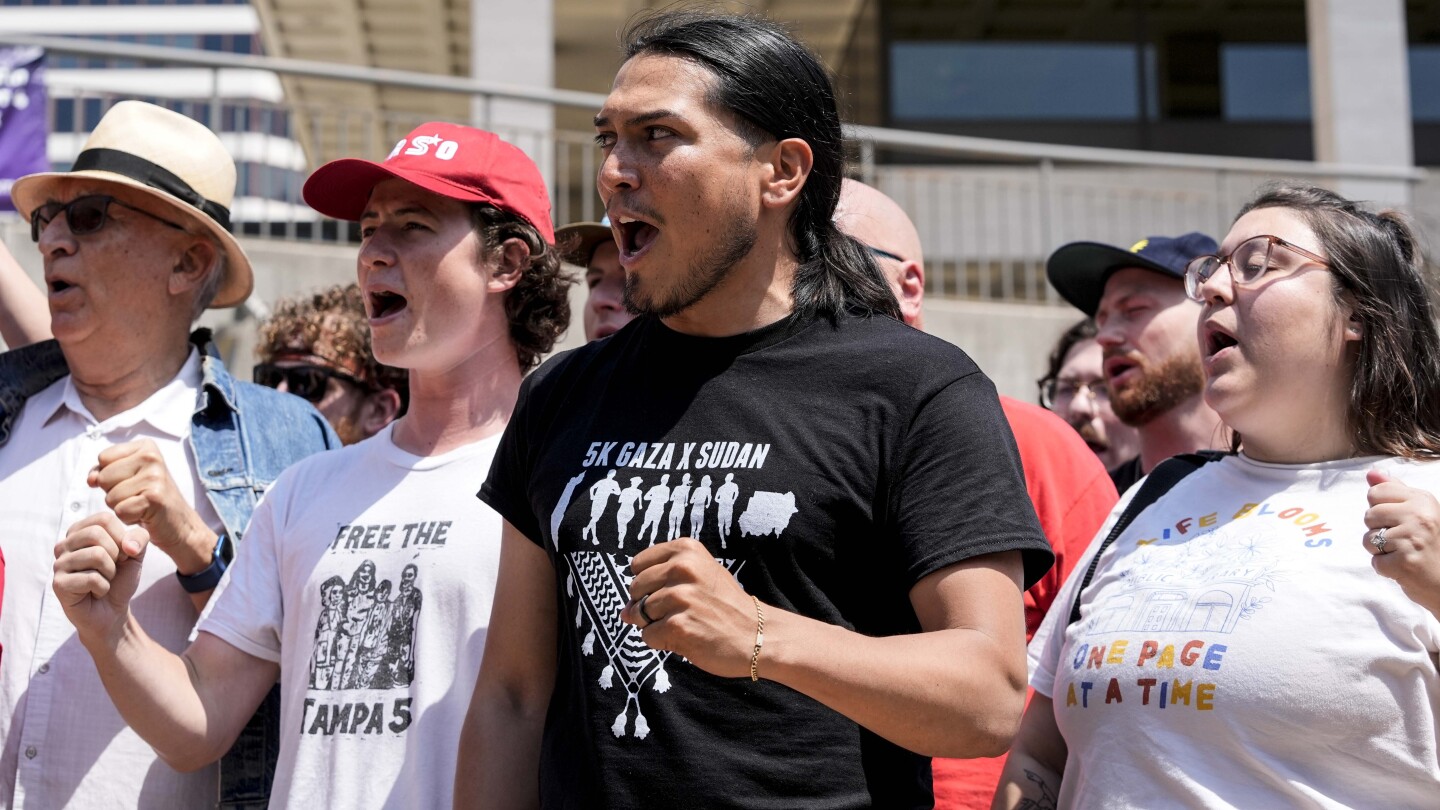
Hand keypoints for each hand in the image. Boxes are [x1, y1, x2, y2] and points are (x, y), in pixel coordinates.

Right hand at [53, 512, 148, 644]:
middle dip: (115, 555)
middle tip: (112, 570)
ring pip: (96, 555)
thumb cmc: (120, 578)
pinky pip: (91, 578)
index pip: (104, 519)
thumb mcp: (135, 554)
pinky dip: (103, 587)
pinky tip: (95, 592)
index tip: (122, 554)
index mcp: (80, 531)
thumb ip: (139, 538)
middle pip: (96, 534)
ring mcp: (59, 564)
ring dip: (109, 573)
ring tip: (103, 580)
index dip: (122, 537)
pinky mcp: (58, 584)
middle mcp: (65, 544)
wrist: (112, 610)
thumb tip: (128, 545)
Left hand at [90, 439, 213, 571]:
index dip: (110, 475)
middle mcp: (152, 457)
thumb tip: (91, 479)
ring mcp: (155, 477)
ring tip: (142, 505)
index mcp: (146, 446)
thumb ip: (102, 471)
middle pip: (104, 477)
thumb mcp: (126, 476)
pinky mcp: (154, 498)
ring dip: (122, 507)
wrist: (179, 523)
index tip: (132, 481)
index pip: (103, 458)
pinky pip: (120, 511)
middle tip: (138, 495)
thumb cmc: (149, 498)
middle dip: (114, 492)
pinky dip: (129, 519)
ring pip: (110, 497)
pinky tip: (145, 515)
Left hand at [620, 538, 759, 677]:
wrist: (758, 635)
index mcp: (686, 550)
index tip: (668, 591)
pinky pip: (648, 636)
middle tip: (677, 612)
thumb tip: (623, 611)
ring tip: (684, 624)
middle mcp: (682, 568)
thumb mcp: (701, 574)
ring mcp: (680, 597)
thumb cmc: (726, 606)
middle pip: (635, 589)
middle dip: (647, 605)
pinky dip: (661, 642)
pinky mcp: (679, 625)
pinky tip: (685, 638)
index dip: (648, 582)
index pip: (638, 564)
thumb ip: (662, 581)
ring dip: (656, 625)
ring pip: (639, 614)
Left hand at [1364, 469, 1439, 618]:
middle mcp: (1419, 516)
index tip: (1398, 520)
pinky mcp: (1405, 562)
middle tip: (1402, 540)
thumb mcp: (1419, 511)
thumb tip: (1371, 473)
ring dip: (1380, 551)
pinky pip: (1375, 562)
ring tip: (1403, 553)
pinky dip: (1385, 568)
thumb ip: (1394, 491)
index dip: (1379, 509)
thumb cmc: (1430, 544)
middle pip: (1369, 515)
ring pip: (1368, 539)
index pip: (1375, 492)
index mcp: (1422, 500)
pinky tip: (1404, 568)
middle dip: (1378, 530)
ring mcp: (1413, 539)